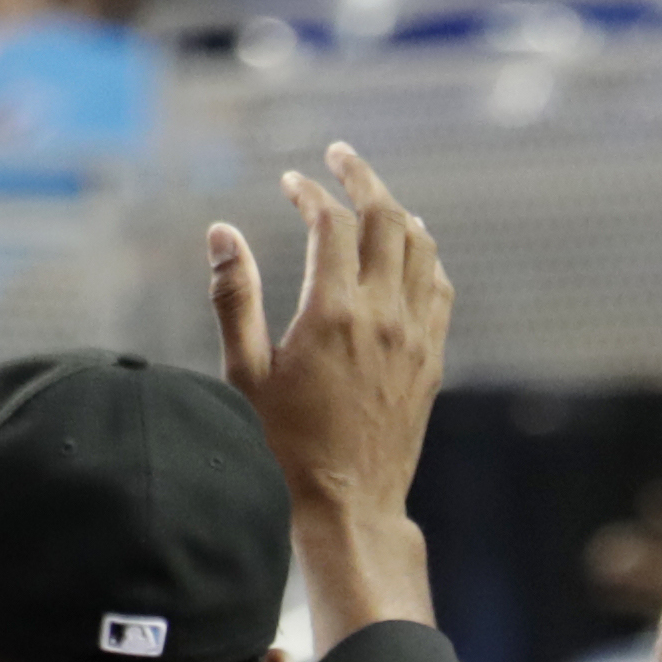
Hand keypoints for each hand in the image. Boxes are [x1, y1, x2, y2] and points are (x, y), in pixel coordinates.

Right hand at [208, 142, 450, 650]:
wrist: (348, 504)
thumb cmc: (284, 445)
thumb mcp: (244, 373)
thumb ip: (234, 297)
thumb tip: (222, 231)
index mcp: (334, 313)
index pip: (332, 223)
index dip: (311, 192)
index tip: (291, 182)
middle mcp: (384, 316)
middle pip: (387, 218)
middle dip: (362, 178)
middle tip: (339, 157)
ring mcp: (416, 336)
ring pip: (422, 247)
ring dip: (397, 212)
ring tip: (372, 197)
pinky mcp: (432, 359)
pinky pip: (439, 287)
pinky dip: (424, 256)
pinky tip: (408, 251)